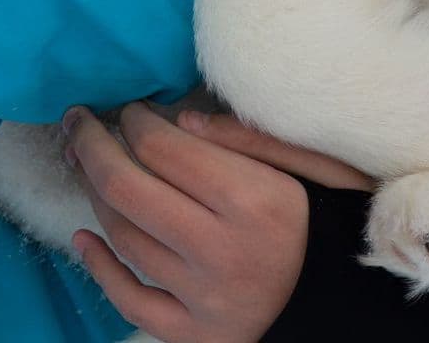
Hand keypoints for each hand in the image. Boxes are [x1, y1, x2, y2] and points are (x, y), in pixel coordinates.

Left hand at [63, 103, 371, 342]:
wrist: (352, 306)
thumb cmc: (332, 222)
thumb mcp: (312, 165)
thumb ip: (246, 137)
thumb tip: (178, 118)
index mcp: (254, 202)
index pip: (162, 147)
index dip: (133, 119)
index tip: (128, 107)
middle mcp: (223, 253)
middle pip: (127, 189)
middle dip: (91, 145)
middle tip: (77, 121)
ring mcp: (205, 301)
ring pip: (123, 236)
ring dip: (94, 193)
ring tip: (86, 165)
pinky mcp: (195, 336)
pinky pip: (131, 301)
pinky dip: (98, 269)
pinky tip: (80, 239)